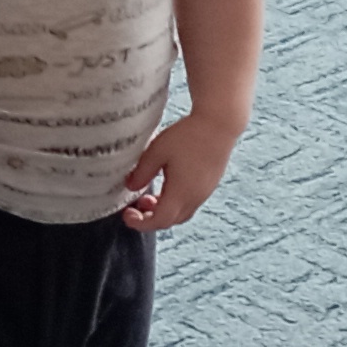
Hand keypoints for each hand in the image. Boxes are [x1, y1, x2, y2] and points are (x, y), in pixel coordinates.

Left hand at [121, 115, 242, 230]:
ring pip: (181, 213)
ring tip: (148, 196)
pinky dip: (174, 202)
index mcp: (181, 193)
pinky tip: (166, 185)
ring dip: (163, 210)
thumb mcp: (157, 151)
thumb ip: (142, 172)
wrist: (219, 123)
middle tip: (135, 207)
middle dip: (150, 218)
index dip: (141, 223)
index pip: (159, 221)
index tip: (127, 216)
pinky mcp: (209, 184)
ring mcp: (205, 192)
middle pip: (171, 221)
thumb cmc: (188, 135)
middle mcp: (195, 197)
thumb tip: (131, 186)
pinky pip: (190, 203)